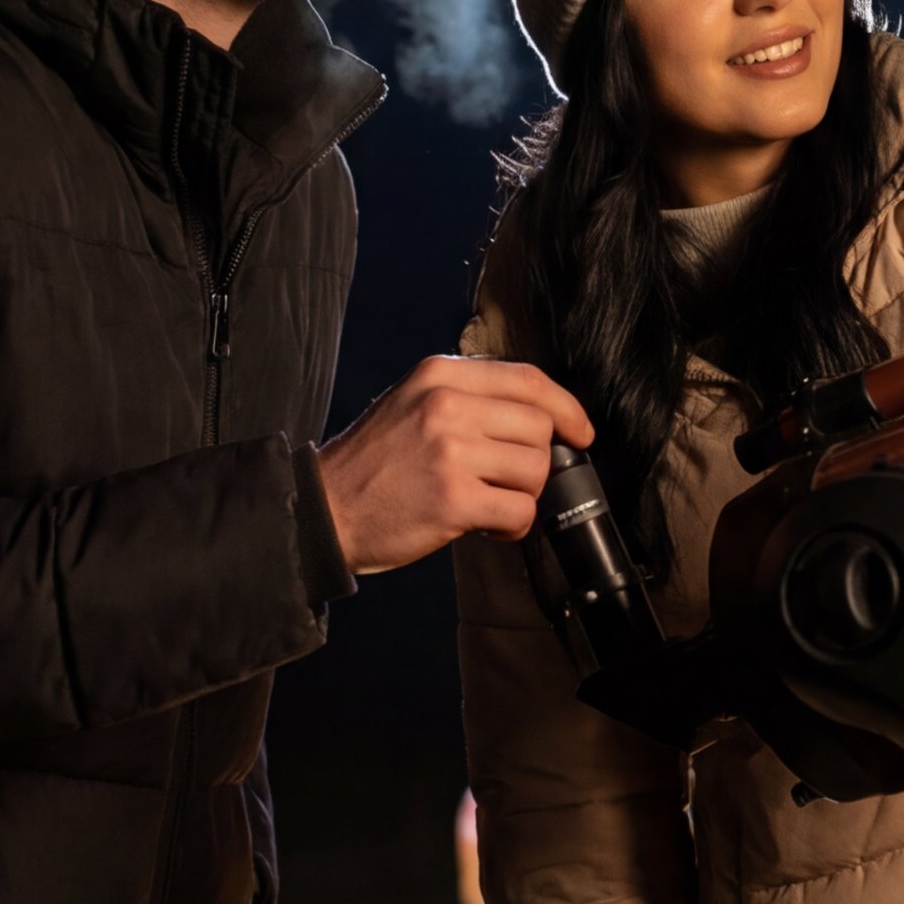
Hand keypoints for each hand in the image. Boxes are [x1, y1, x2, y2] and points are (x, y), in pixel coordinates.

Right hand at [315, 354, 592, 575]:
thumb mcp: (412, 404)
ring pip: (536, 469)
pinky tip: (487, 527)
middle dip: (536, 461)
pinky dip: (513, 526)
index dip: (566, 407)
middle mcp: (446, 405)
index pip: (527, 380)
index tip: (581, 431)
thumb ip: (466, 399)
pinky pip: (519, 510)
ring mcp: (450, 451)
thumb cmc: (372, 464)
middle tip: (507, 482)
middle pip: (539, 427)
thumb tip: (538, 418)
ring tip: (491, 505)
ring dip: (523, 495)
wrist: (322, 509)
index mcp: (439, 375)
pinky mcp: (453, 499)